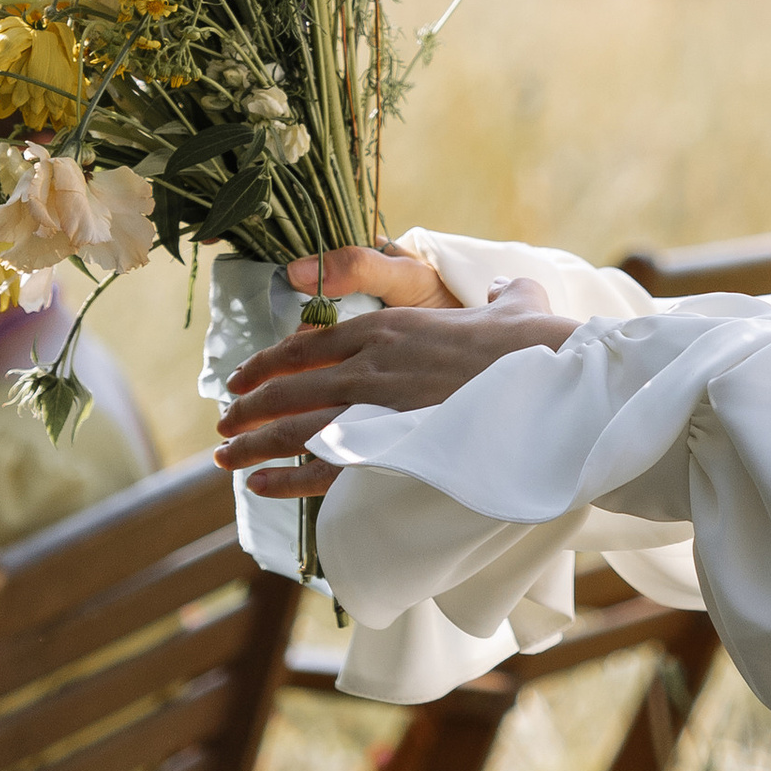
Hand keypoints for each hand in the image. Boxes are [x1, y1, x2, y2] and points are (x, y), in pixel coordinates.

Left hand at [212, 270, 571, 495]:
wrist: (546, 381)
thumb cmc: (535, 344)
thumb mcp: (515, 302)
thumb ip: (503, 291)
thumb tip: (507, 284)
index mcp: (391, 326)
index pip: (309, 343)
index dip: (271, 361)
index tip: (247, 376)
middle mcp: (371, 364)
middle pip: (289, 385)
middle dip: (249, 405)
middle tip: (224, 423)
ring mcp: (376, 407)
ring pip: (293, 427)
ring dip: (252, 443)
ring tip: (224, 457)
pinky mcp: (388, 448)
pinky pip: (321, 467)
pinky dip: (283, 477)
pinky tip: (257, 486)